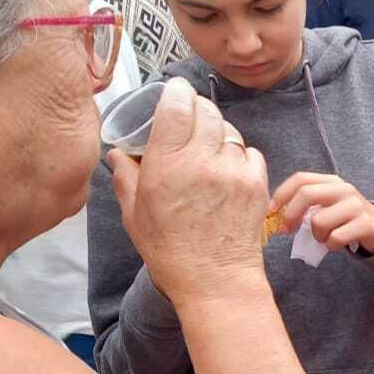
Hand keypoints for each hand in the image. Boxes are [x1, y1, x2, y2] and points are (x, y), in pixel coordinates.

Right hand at [107, 78, 269, 303]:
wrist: (216, 281)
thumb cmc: (171, 252)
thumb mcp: (135, 215)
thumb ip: (125, 177)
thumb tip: (116, 152)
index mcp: (167, 165)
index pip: (177, 105)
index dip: (177, 93)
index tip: (175, 92)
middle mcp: (202, 161)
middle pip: (205, 110)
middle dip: (196, 109)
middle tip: (188, 119)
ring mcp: (233, 170)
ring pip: (228, 130)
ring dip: (216, 133)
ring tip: (205, 152)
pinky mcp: (256, 182)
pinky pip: (248, 151)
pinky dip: (237, 154)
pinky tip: (225, 170)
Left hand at [269, 171, 373, 255]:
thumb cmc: (343, 219)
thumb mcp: (326, 205)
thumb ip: (305, 204)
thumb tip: (274, 214)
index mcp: (331, 181)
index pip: (300, 179)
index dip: (282, 194)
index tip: (271, 211)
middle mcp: (343, 189)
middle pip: (307, 194)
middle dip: (290, 215)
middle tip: (286, 230)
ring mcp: (356, 205)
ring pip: (319, 221)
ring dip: (315, 236)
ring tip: (322, 238)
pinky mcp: (365, 223)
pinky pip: (335, 238)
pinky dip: (330, 246)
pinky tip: (334, 245)